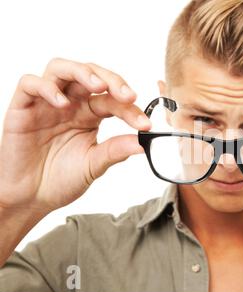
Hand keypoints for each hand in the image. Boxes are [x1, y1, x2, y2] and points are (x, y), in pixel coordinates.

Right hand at [0, 58, 150, 217]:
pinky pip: (29, 84)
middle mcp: (70, 103)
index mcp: (90, 114)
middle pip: (90, 74)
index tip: (145, 124)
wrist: (31, 198)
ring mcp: (46, 103)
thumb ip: (116, 150)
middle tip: (127, 96)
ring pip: (61, 68)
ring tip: (98, 86)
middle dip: (111, 80)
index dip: (130, 109)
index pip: (112, 100)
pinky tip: (62, 103)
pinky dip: (46, 87)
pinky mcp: (22, 108)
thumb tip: (144, 143)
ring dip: (82, 72)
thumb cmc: (62, 179)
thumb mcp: (94, 165)